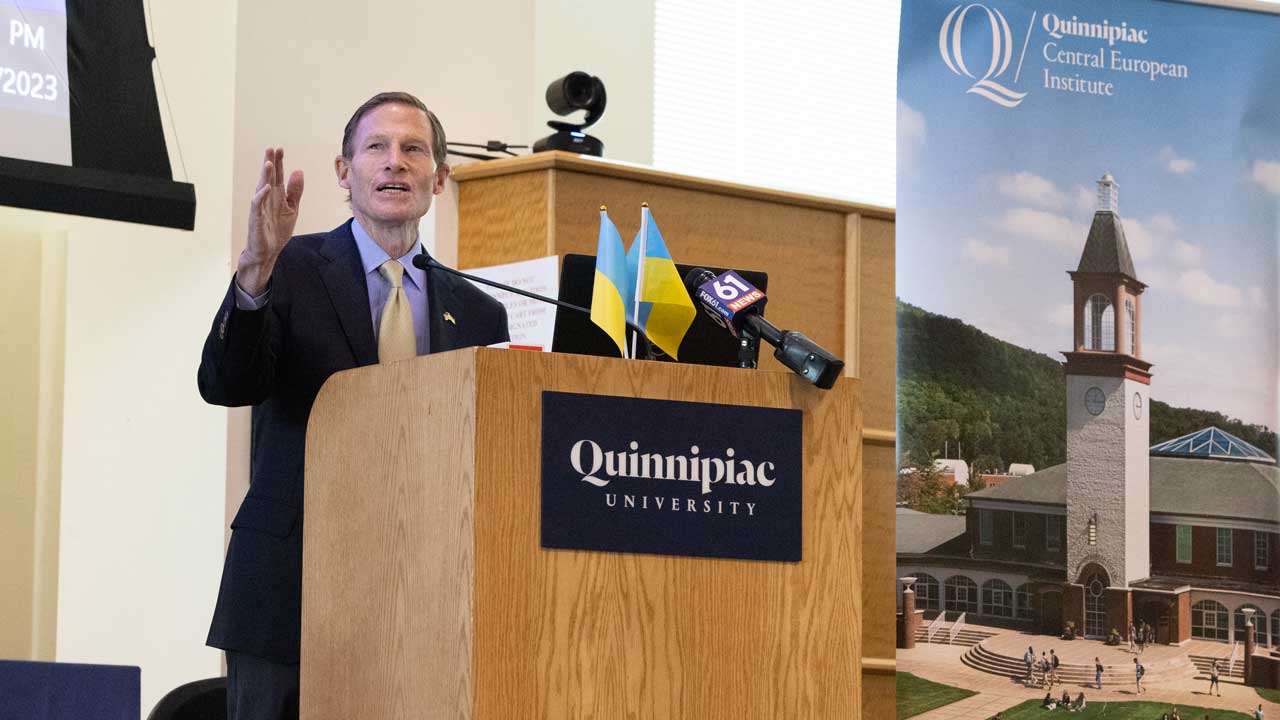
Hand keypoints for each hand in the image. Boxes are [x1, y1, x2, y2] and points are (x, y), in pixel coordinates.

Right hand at [237, 147, 303, 294]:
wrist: (268, 252)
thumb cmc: (277, 231)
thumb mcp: (291, 209)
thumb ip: (295, 191)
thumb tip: (298, 171)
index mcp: (276, 197)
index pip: (277, 176)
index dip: (279, 163)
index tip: (280, 149)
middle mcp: (267, 199)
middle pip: (268, 178)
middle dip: (270, 164)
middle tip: (271, 149)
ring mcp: (260, 208)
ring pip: (261, 188)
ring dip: (265, 176)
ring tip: (269, 163)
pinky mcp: (256, 219)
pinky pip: (257, 205)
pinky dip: (261, 196)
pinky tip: (266, 187)